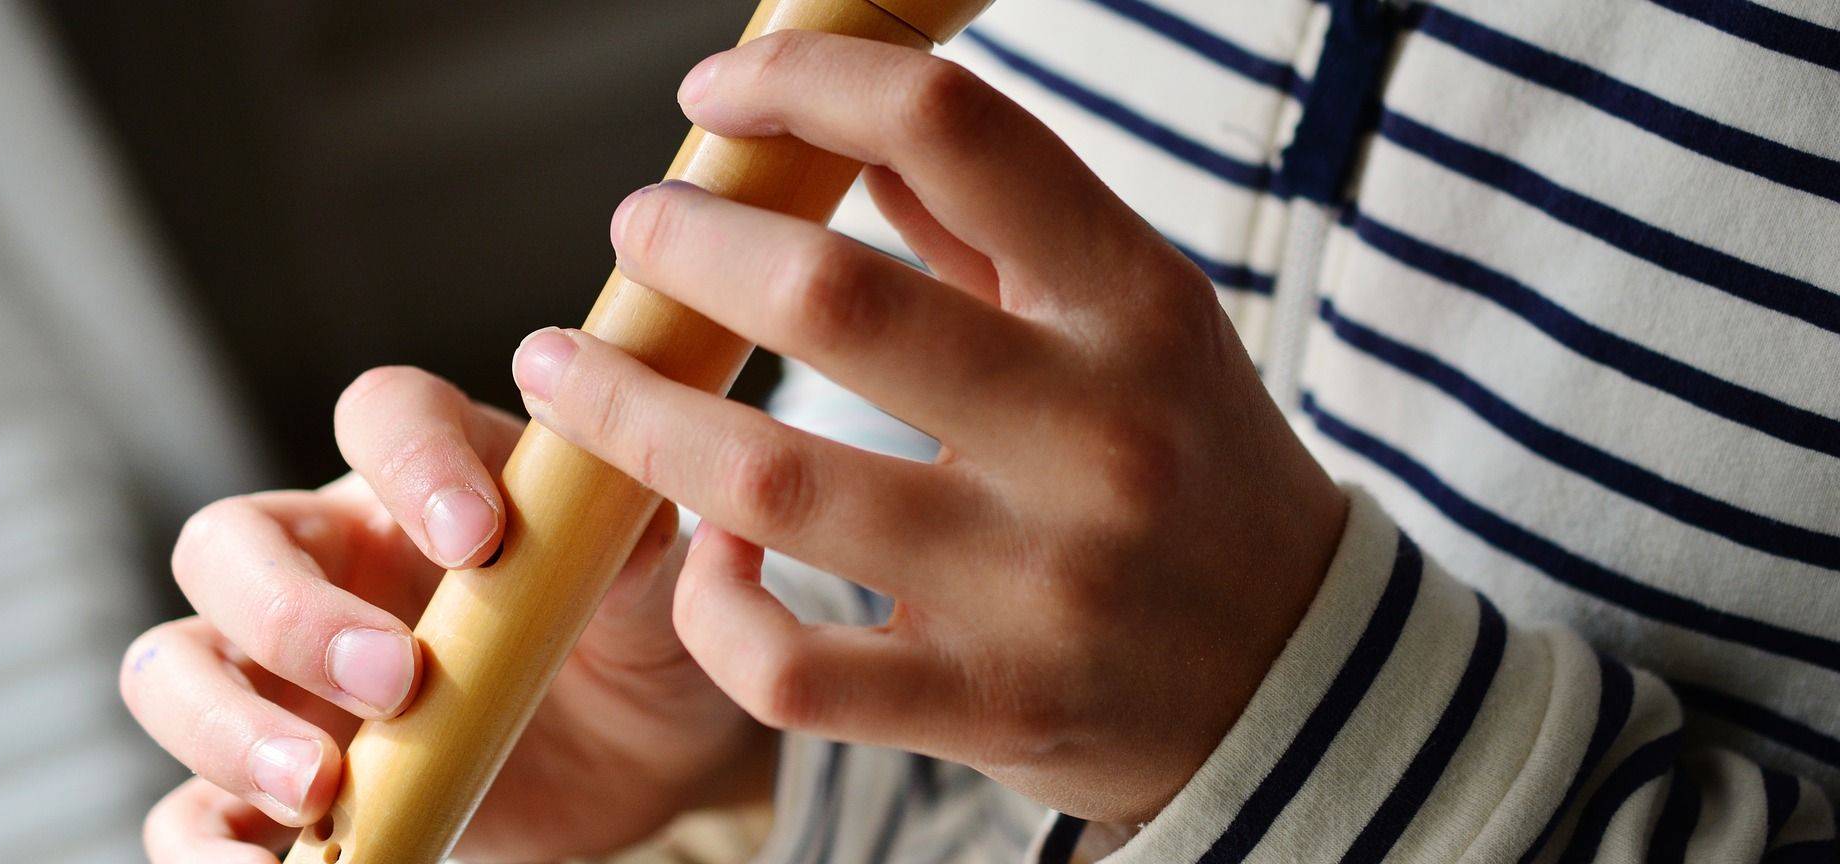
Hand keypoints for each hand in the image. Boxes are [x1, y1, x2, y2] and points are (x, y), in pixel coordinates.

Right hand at [122, 368, 771, 862]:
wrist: (645, 754)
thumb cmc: (635, 635)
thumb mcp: (652, 583)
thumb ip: (624, 539)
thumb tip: (617, 491)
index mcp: (423, 482)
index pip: (382, 416)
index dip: (413, 460)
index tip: (480, 538)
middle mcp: (330, 564)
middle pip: (229, 545)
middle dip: (292, 613)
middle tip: (397, 680)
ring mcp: (287, 676)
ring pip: (173, 668)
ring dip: (224, 726)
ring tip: (317, 789)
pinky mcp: (278, 784)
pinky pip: (188, 809)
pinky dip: (205, 842)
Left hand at [509, 31, 1348, 823]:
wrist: (1292, 674)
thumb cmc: (1187, 465)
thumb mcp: (1133, 317)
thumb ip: (994, 220)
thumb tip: (842, 119)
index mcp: (1134, 305)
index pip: (955, 130)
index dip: (808, 82)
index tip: (721, 93)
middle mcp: (1095, 435)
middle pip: (829, 300)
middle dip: (685, 248)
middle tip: (634, 234)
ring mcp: (1038, 583)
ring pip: (768, 484)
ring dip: (632, 414)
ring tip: (571, 374)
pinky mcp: (986, 705)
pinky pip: (786, 665)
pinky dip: (712, 605)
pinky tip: (708, 558)